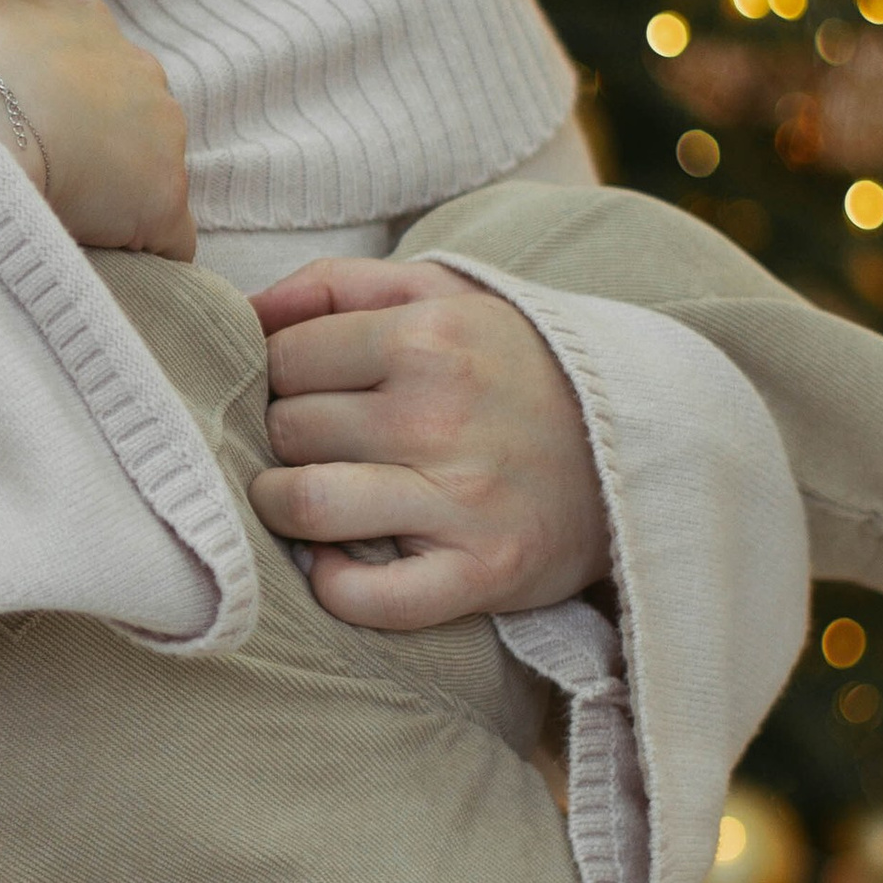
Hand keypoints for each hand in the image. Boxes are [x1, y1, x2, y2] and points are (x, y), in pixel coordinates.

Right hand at [0, 0, 194, 260]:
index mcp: (83, 19)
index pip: (82, 65)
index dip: (48, 105)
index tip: (13, 131)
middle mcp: (137, 68)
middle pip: (123, 116)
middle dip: (85, 146)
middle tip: (28, 173)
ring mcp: (159, 133)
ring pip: (145, 173)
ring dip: (107, 198)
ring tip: (51, 221)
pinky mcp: (163, 200)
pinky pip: (166, 237)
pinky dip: (134, 253)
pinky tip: (92, 262)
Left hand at [249, 255, 608, 629]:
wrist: (639, 446)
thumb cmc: (518, 368)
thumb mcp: (444, 294)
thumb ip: (339, 284)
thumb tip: (243, 306)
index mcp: (429, 334)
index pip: (283, 357)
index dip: (279, 376)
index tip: (308, 392)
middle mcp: (442, 413)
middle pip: (287, 428)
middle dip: (285, 438)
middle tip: (317, 446)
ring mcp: (463, 499)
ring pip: (306, 505)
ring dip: (285, 509)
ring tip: (305, 501)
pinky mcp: (482, 572)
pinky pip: (369, 597)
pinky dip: (335, 587)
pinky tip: (341, 563)